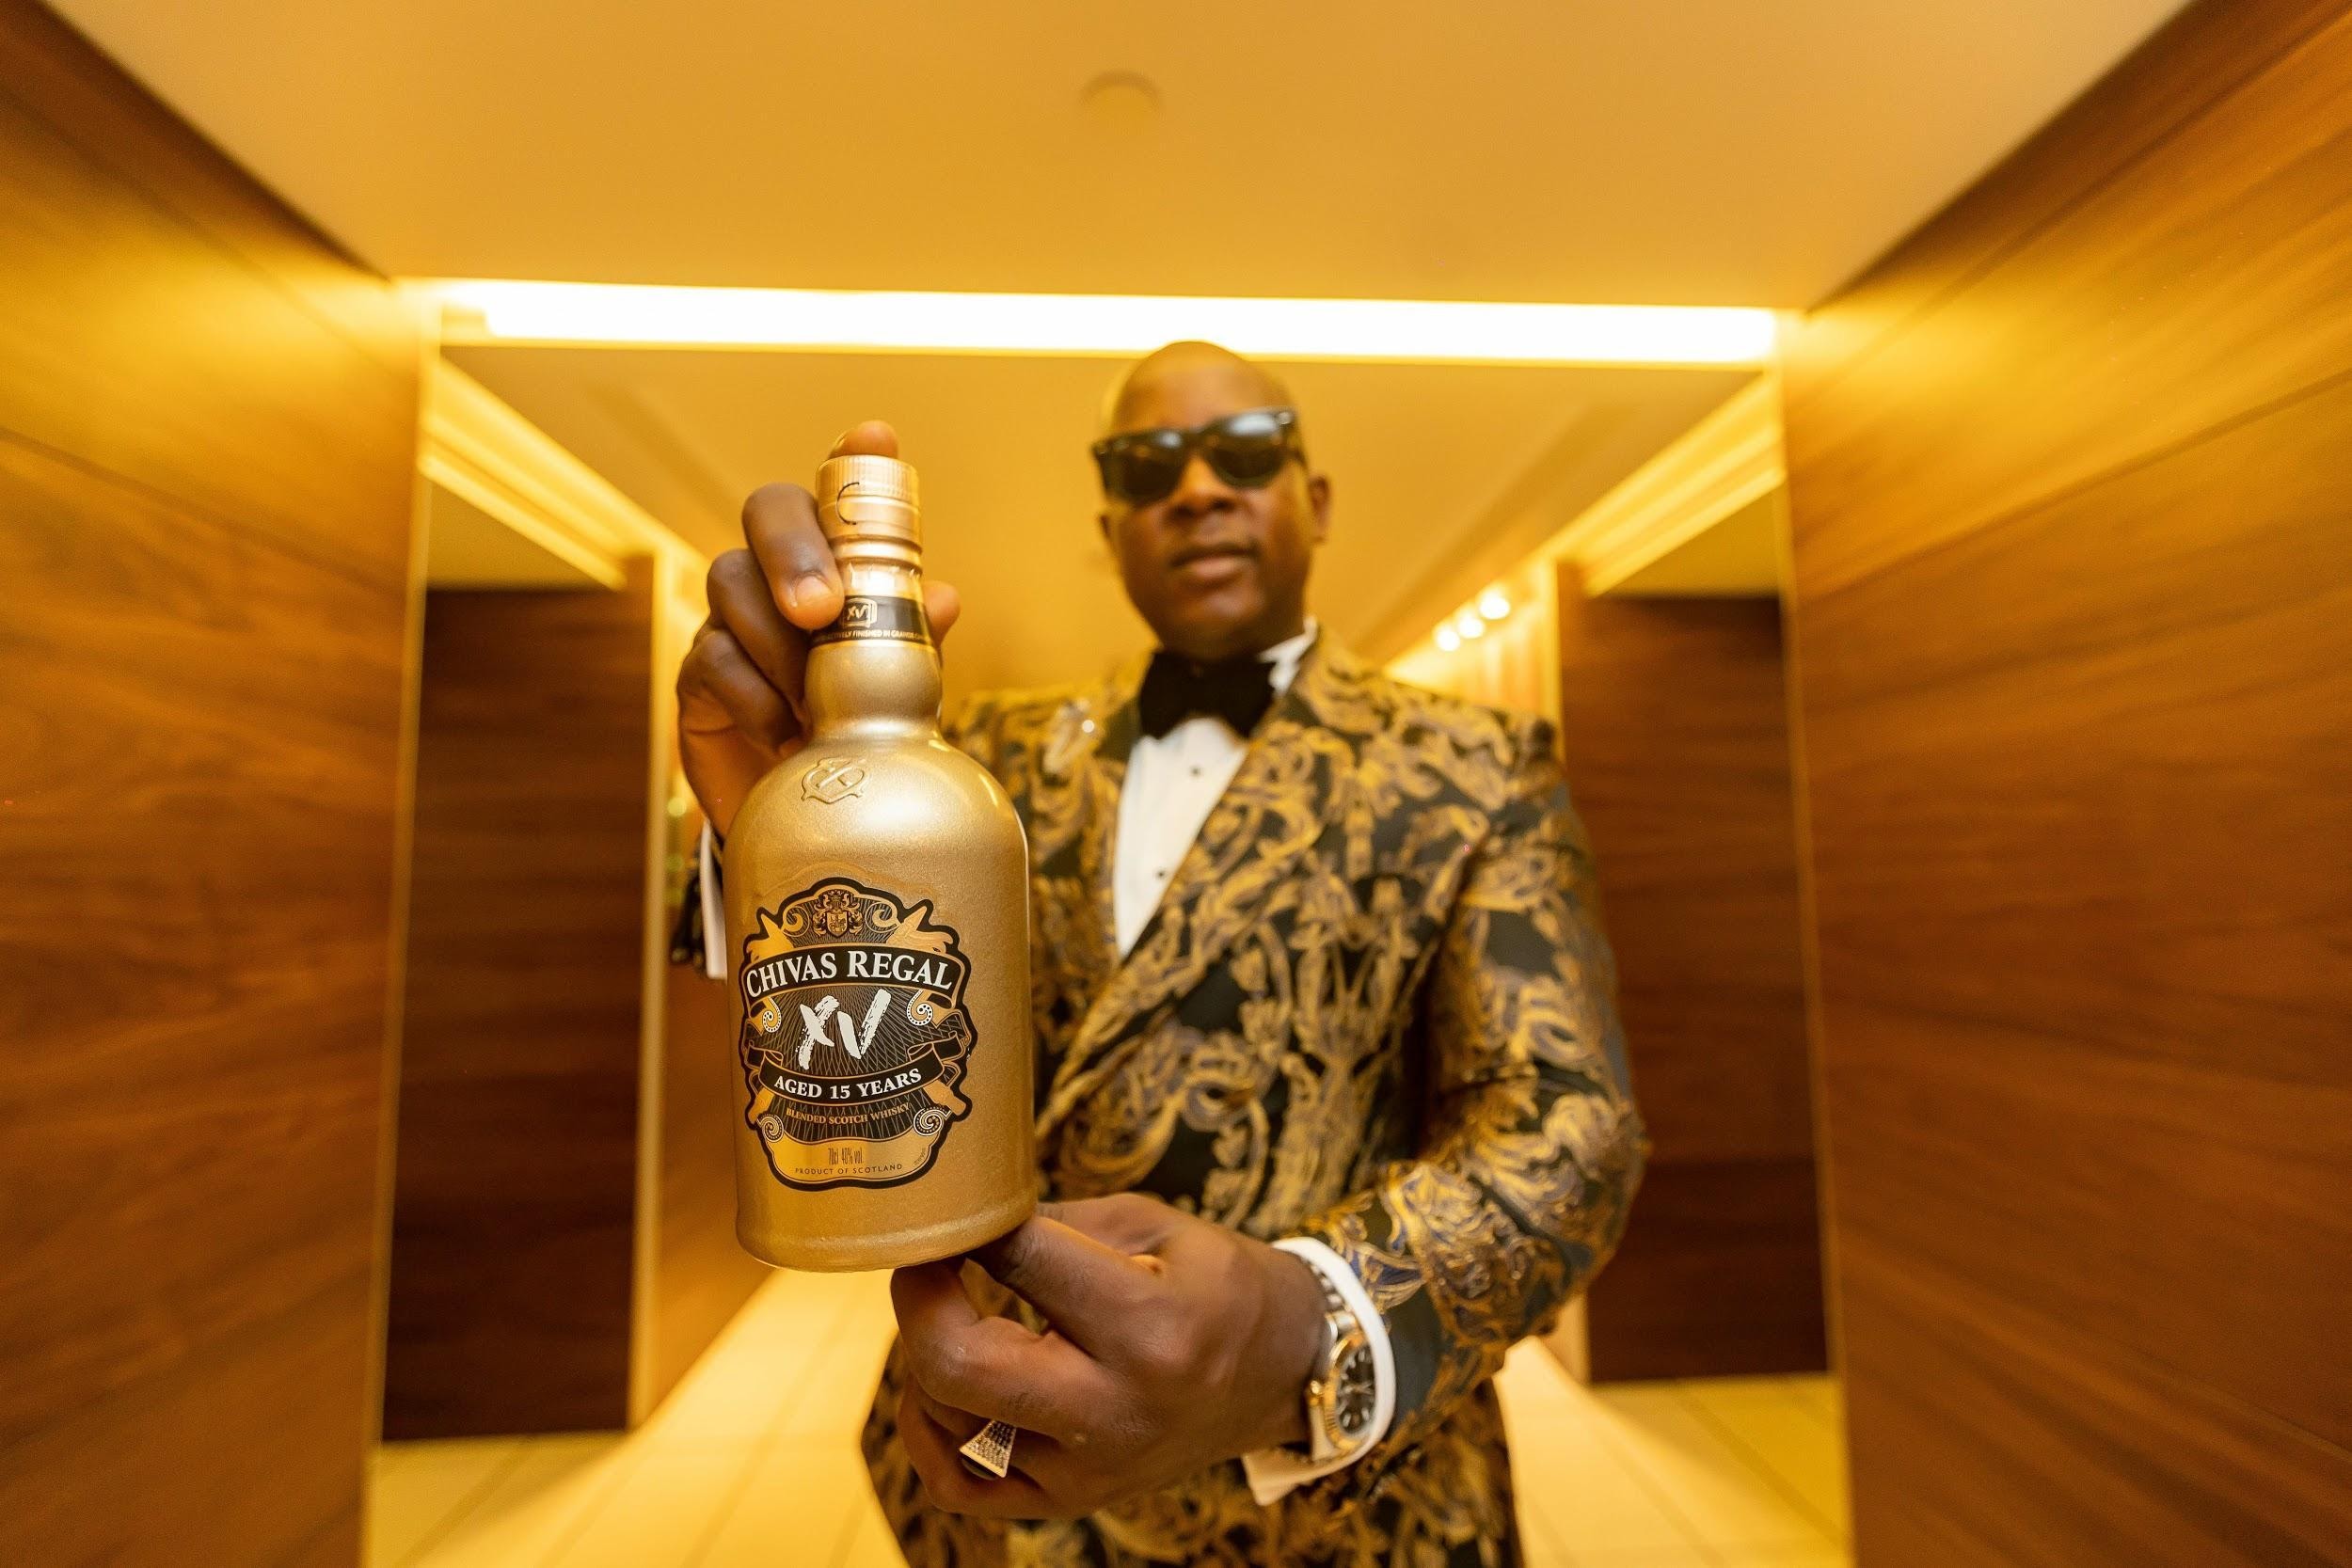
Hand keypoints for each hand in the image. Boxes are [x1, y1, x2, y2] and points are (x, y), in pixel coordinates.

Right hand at [675, 421, 963, 836]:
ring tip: (814, 702)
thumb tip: (942, 597)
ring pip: (730, 579)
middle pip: (767, 510)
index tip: (873, 437)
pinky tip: (788, 733)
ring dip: (776, 639)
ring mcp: (733, 619)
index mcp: (840, 566)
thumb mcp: (900, 695)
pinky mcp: (699, 676)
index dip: (854, 457)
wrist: (807, 819)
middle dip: (792, 551)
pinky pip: (712, 659)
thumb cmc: (862, 736)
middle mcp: (780, 574)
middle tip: (819, 610)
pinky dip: (755, 696)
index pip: (840, 493)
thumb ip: (915, 646)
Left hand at [889, 1194, 1329, 1519]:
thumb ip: (1054, 1223)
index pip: (1019, 1262)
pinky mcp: (1072, 1503)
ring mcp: (1088, 1470)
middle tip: (924, 1262)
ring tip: (952, 1314)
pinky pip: (957, 1485)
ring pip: (947, 1419)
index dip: (968, 1226)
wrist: (1283, 1374)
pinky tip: (944, 1388)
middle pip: (957, 1365)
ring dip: (926, 1355)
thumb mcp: (1153, 1224)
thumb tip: (961, 1219)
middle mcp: (1114, 1410)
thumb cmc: (1218, 1284)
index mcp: (1147, 1325)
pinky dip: (930, 1432)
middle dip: (918, 1299)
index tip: (951, 1211)